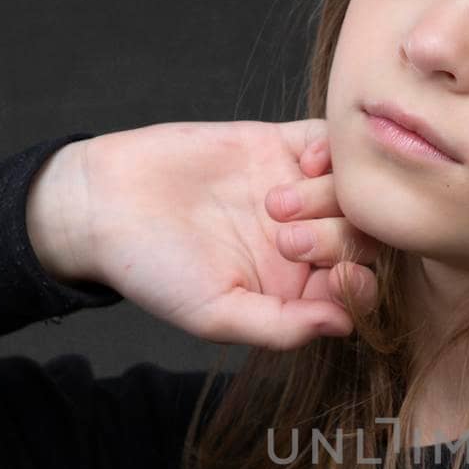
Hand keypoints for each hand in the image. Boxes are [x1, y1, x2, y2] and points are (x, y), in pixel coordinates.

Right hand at [33, 119, 380, 347]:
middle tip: (285, 239)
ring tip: (275, 202)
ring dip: (332, 197)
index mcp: (296, 290)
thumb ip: (281, 326)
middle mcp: (305, 243)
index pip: (358, 291)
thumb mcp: (215, 315)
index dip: (362, 285)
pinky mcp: (278, 147)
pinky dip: (332, 148)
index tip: (338, 276)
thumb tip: (346, 326)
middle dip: (341, 240)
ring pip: (354, 193)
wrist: (103, 204)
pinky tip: (303, 161)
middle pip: (365, 240)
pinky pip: (331, 142)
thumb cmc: (153, 271)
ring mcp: (296, 193)